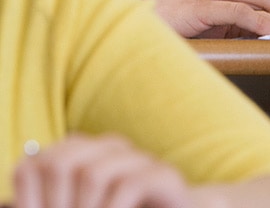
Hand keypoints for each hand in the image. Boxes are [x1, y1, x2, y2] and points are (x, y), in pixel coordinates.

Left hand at [13, 134, 191, 207]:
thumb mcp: (85, 205)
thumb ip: (56, 196)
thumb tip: (23, 177)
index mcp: (89, 153)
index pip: (43, 159)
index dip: (35, 192)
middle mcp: (113, 149)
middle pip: (63, 160)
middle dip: (58, 203)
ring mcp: (140, 159)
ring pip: (93, 172)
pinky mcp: (164, 174)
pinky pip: (127, 186)